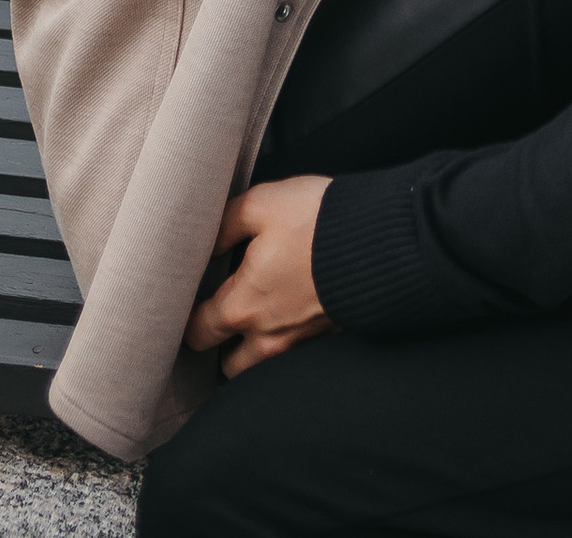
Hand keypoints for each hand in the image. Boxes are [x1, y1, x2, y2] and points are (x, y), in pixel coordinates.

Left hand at [184, 176, 334, 378]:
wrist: (382, 240)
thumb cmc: (318, 221)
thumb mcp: (264, 203)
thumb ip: (226, 223)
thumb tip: (207, 243)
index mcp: (242, 307)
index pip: (197, 332)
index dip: (189, 317)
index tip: (194, 301)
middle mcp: (266, 338)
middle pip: (227, 366)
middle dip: (222, 345)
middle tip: (225, 315)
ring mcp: (299, 345)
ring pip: (261, 369)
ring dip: (254, 352)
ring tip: (259, 320)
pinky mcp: (326, 341)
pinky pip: (296, 358)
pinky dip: (289, 343)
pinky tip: (294, 314)